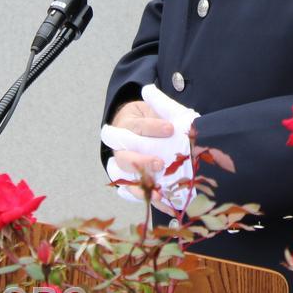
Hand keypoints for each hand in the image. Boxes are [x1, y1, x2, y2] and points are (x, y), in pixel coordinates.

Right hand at [102, 87, 199, 210]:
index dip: (152, 127)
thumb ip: (159, 102)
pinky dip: (147, 199)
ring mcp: (124, 167)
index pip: (137, 127)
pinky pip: (134, 193)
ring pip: (124, 177)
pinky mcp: (131, 182)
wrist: (155, 136)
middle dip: (141, 160)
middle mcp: (121, 148)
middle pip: (124, 155)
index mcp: (127, 125)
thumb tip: (148, 89)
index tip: (171, 129)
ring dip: (140, 184)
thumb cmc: (159, 121)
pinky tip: (163, 203)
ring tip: (159, 190)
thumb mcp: (162, 110)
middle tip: (160, 162)